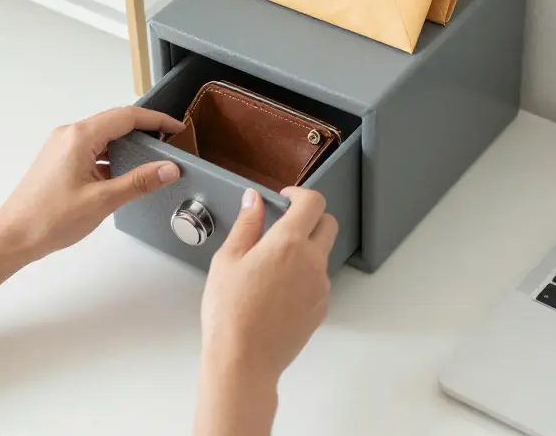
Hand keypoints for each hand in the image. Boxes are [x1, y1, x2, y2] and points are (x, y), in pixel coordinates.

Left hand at [0, 106, 184, 261]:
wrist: (13, 237)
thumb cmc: (48, 219)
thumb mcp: (102, 200)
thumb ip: (139, 181)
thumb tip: (168, 169)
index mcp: (79, 137)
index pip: (127, 116)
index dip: (156, 120)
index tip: (176, 127)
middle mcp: (69, 135)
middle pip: (115, 122)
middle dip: (144, 131)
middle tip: (168, 144)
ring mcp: (62, 147)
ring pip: (103, 137)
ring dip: (127, 146)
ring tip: (149, 162)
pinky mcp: (59, 160)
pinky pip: (91, 149)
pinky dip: (111, 158)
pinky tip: (121, 176)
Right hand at [200, 187, 337, 387]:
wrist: (244, 359)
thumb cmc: (230, 313)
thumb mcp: (227, 260)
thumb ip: (246, 224)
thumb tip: (253, 200)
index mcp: (288, 243)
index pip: (313, 202)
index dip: (300, 194)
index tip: (286, 199)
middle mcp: (312, 261)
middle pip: (328, 224)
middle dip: (310, 218)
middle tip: (285, 225)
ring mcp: (320, 286)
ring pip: (322, 254)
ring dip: (306, 249)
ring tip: (273, 266)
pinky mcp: (321, 307)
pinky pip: (318, 281)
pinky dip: (305, 276)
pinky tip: (277, 290)